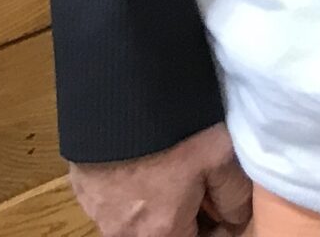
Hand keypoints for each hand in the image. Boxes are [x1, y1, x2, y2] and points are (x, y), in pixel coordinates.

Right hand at [70, 123, 252, 236]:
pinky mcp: (82, 191)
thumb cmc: (174, 131)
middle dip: (181, 218)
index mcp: (161, 231)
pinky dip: (127, 192)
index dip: (212, 228)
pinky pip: (110, 203)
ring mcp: (99, 213)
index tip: (219, 208)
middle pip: (161, 234)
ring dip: (152, 206)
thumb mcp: (219, 157)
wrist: (118, 98)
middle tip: (196, 186)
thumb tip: (237, 220)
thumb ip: (233, 196)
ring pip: (133, 222)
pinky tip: (140, 163)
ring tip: (167, 172)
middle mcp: (126, 232)